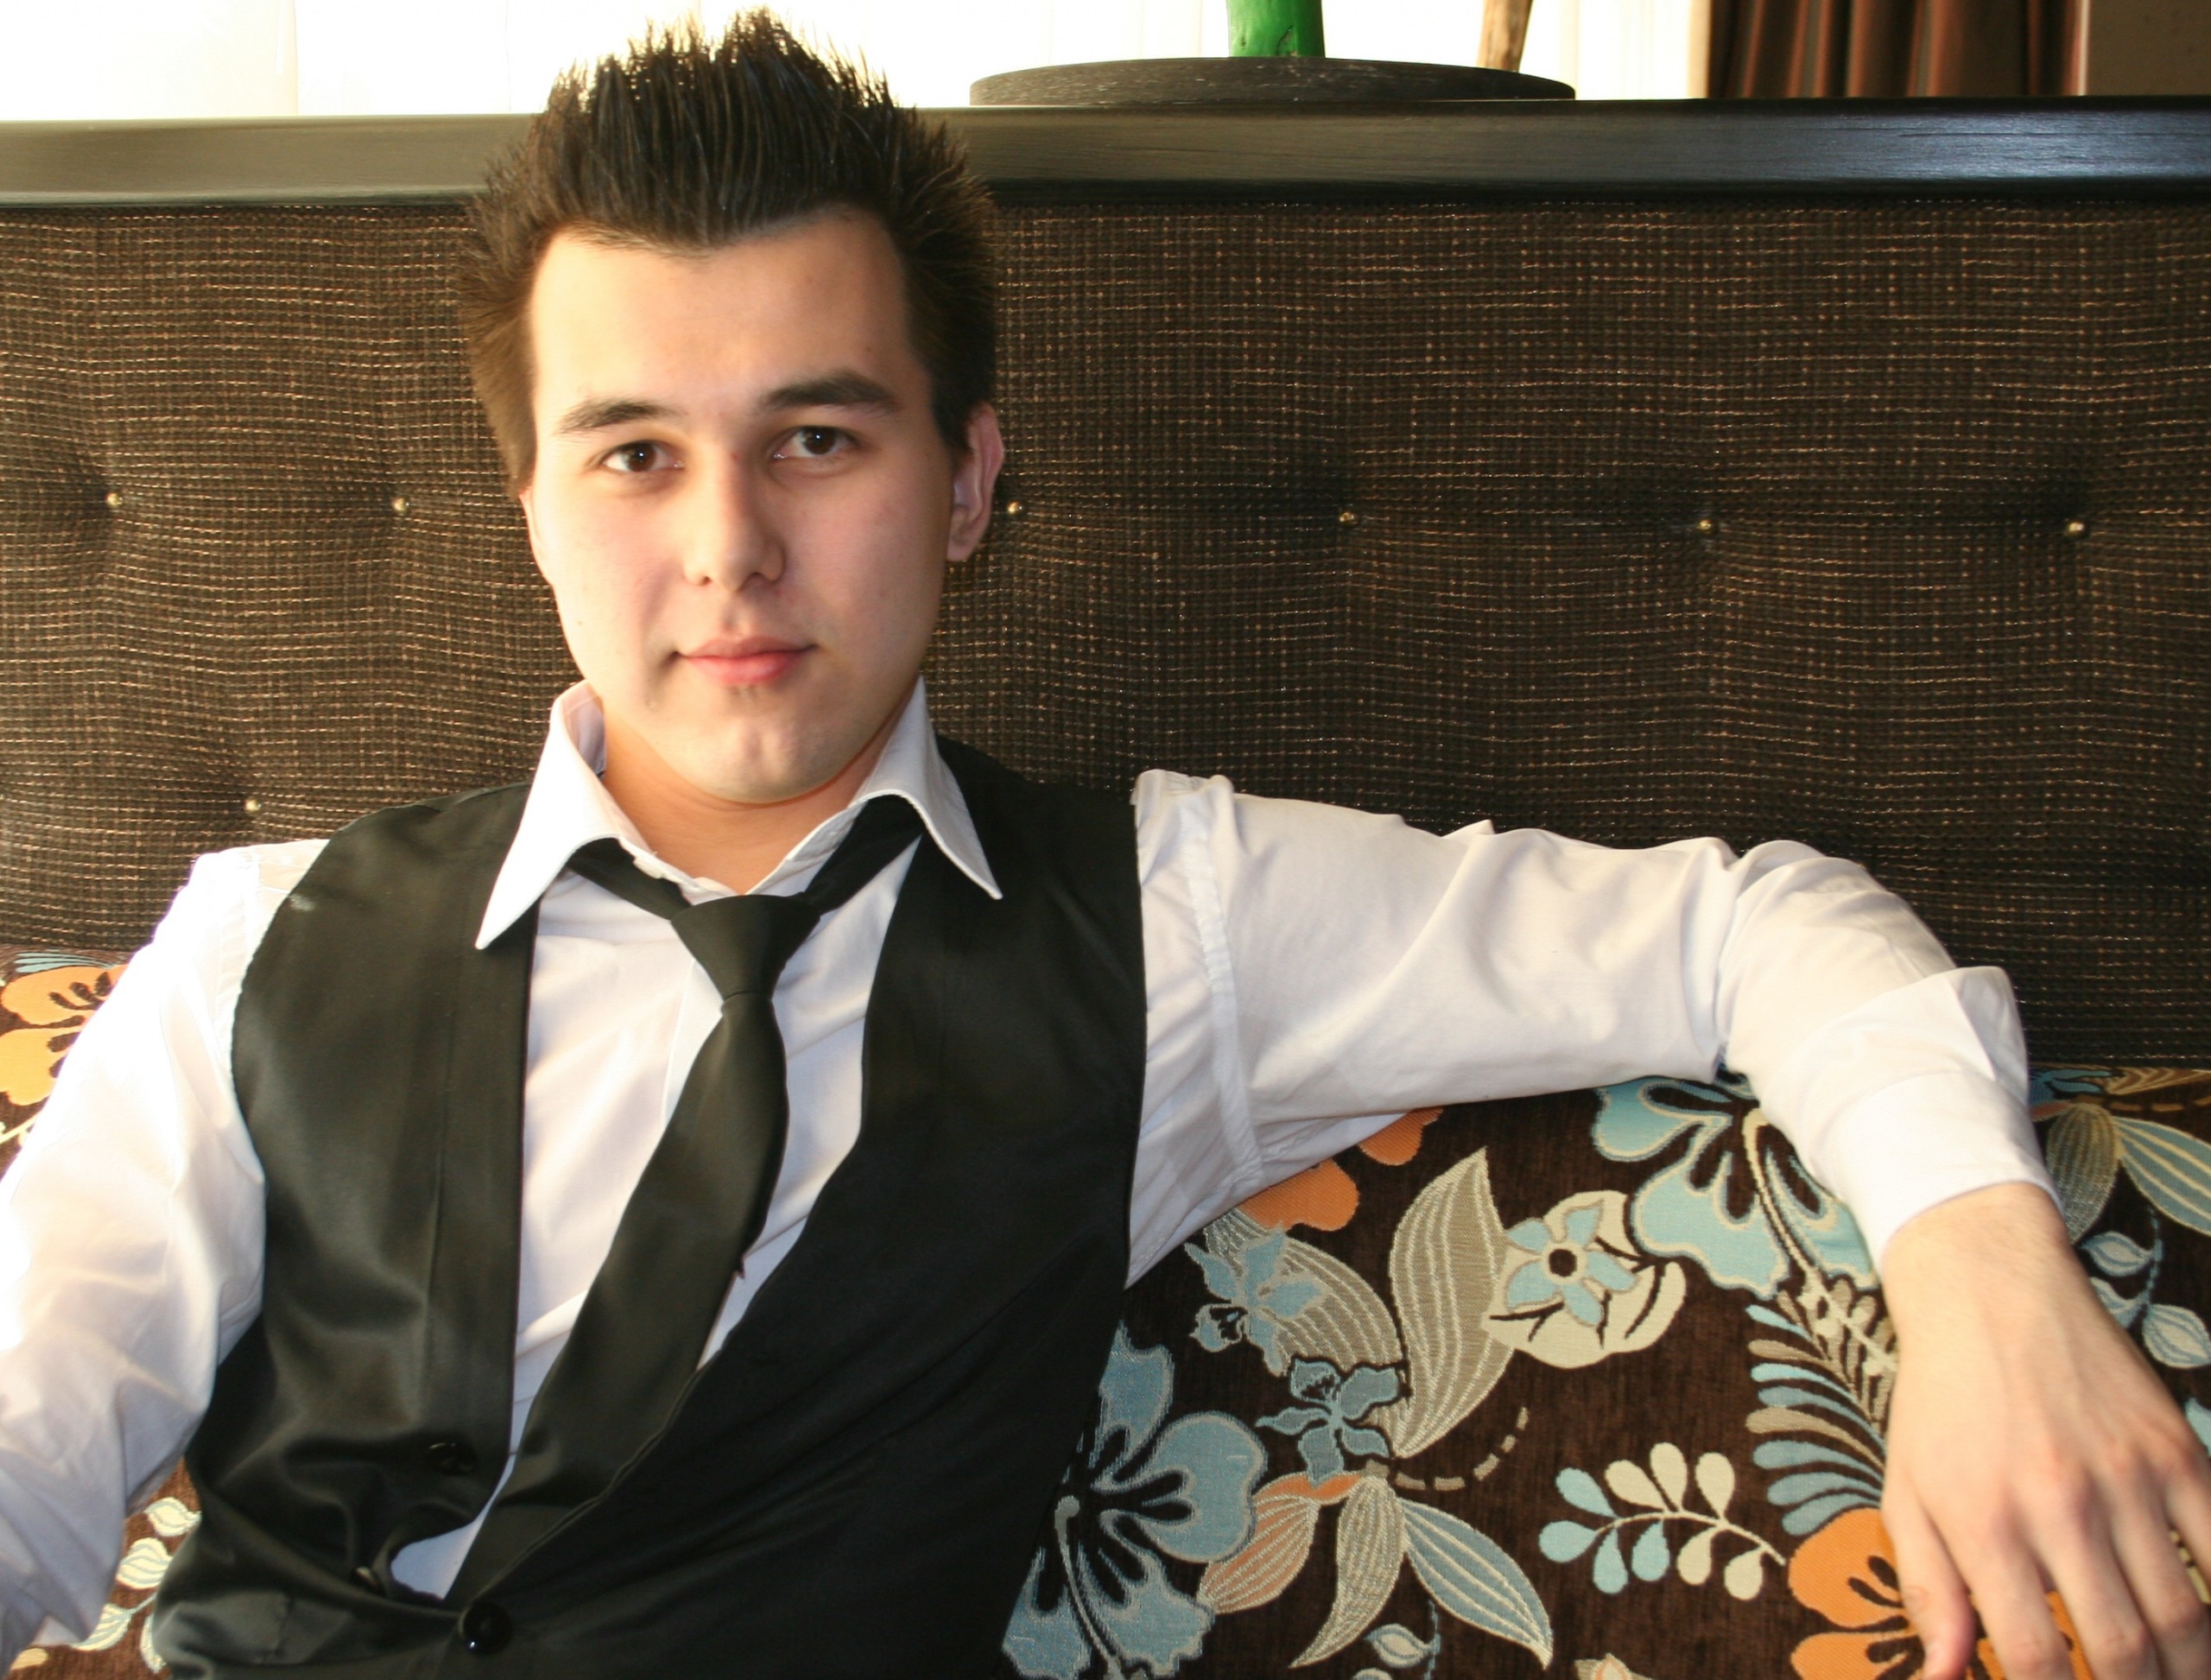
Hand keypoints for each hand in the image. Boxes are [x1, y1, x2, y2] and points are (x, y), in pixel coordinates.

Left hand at [1882, 1182, 2210, 1679]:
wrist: (1989, 1294)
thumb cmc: (1941, 1404)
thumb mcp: (1908, 1492)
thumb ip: (1929, 1592)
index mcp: (1986, 1521)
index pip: (2038, 1657)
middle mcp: (2060, 1504)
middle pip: (2126, 1649)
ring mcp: (2127, 1477)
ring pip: (2186, 1615)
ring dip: (2190, 1668)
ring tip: (2178, 1679)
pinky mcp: (2176, 1450)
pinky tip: (2210, 1631)